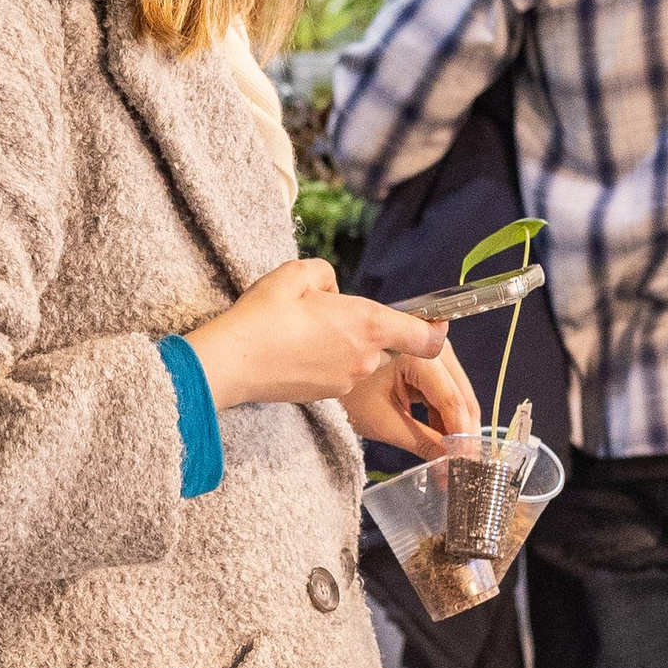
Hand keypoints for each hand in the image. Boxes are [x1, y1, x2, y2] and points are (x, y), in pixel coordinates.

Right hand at [185, 258, 476, 457]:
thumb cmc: (263, 317)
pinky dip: (325, 359)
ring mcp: (346, 379)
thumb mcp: (296, 273)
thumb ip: (326, 275)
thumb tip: (332, 290)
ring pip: (360, 356)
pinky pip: (339, 370)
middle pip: (384, 341)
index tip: (435, 320)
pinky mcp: (326, 395)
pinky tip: (295, 350)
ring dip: (342, 342)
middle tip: (326, 313)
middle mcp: (364, 357)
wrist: (231, 363)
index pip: (424, 336)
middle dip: (365, 326)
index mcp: (366, 324)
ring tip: (302, 332)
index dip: (436, 329)